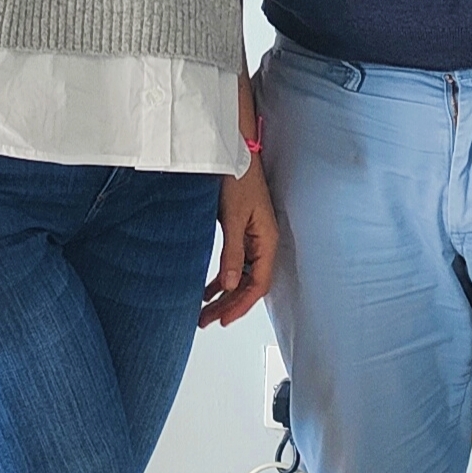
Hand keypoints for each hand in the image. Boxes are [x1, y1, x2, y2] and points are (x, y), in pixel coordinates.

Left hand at [200, 159, 277, 328]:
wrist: (235, 152)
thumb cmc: (239, 178)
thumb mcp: (233, 217)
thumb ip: (233, 253)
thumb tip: (230, 285)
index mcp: (267, 241)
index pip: (258, 284)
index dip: (241, 305)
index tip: (223, 319)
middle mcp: (263, 242)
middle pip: (250, 284)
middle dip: (229, 305)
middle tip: (206, 320)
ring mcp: (254, 237)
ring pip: (241, 276)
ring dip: (224, 294)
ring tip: (204, 311)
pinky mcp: (243, 231)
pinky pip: (236, 263)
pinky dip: (222, 277)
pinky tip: (208, 288)